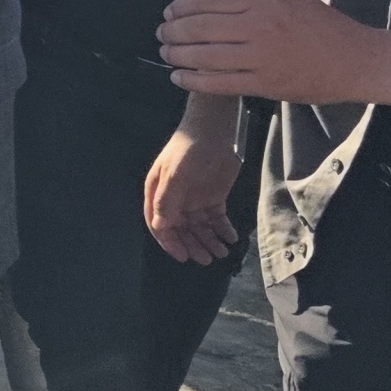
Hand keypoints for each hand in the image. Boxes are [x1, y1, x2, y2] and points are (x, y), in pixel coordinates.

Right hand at [144, 121, 241, 264]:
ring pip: (200, 227)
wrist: (215, 131)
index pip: (159, 224)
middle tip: (207, 259)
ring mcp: (194, 198)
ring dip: (209, 240)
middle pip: (181, 229)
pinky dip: (223, 229)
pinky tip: (231, 237)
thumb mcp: (175, 175)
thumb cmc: (188, 150)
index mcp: (159, 193)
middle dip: (193, 245)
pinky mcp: (213, 196)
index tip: (183, 256)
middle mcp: (175, 199)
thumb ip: (167, 201)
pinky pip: (216, 218)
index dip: (169, 242)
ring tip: (222, 252)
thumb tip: (160, 226)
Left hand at [159, 0, 390, 104]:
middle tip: (162, 35)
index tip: (168, 13)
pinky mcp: (265, 84)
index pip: (207, 0)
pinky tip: (178, 77)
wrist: (355, 60)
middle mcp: (259, 26)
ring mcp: (261, 57)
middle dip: (173, 32)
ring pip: (205, 56)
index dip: (181, 7)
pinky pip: (219, 83)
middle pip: (201, 27)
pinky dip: (193, 81)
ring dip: (178, 56)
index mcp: (263, 0)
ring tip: (166, 54)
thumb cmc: (318, 25)